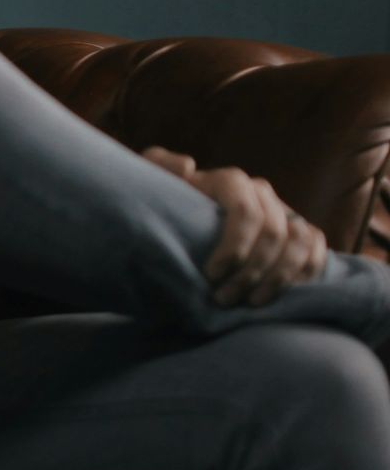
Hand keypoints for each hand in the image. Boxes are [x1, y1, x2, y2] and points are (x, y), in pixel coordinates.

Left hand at [140, 145, 326, 306]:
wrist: (182, 220)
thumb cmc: (165, 204)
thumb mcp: (152, 181)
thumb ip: (159, 166)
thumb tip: (188, 166)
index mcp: (230, 181)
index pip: (245, 211)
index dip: (234, 246)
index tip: (211, 275)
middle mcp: (262, 193)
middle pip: (272, 232)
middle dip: (251, 271)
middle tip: (224, 299)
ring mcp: (284, 211)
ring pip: (299, 242)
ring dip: (279, 277)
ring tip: (251, 303)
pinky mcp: (299, 232)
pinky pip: (317, 249)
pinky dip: (306, 273)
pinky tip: (281, 295)